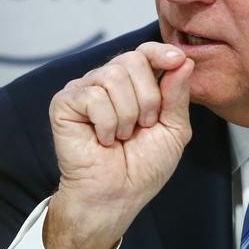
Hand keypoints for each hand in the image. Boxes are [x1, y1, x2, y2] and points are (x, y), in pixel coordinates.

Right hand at [44, 42, 193, 248]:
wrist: (116, 196)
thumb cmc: (142, 167)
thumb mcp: (173, 130)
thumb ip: (177, 95)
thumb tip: (183, 60)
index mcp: (133, 84)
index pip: (144, 52)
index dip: (160, 52)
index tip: (176, 59)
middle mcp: (106, 81)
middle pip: (132, 60)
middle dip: (147, 97)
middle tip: (143, 125)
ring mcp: (84, 89)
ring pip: (113, 76)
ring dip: (127, 114)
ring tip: (121, 136)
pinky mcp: (64, 102)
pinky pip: (93, 96)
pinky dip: (106, 123)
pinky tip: (102, 139)